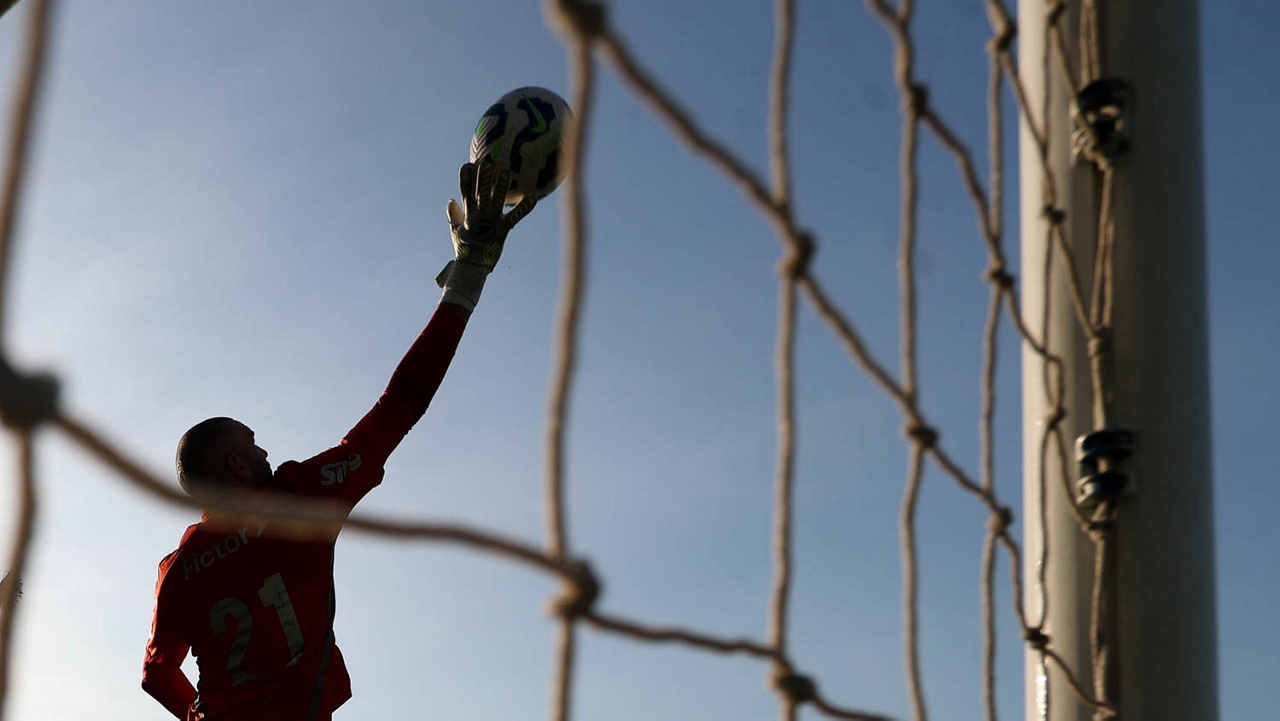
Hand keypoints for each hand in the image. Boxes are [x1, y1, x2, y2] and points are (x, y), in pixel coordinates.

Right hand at [436, 156, 536, 310]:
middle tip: (488, 160)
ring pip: (496, 200)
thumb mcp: (455, 232)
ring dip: (500, 186)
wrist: (472, 268)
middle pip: (481, 192)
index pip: (465, 192)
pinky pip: (515, 217)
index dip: (466, 178)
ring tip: (506, 171)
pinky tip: (533, 197)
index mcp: (468, 215)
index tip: (467, 164)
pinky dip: (524, 208)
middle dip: (484, 176)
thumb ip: (453, 215)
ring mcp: (490, 223)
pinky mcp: (503, 231)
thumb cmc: (464, 249)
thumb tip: (451, 200)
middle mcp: (478, 216)